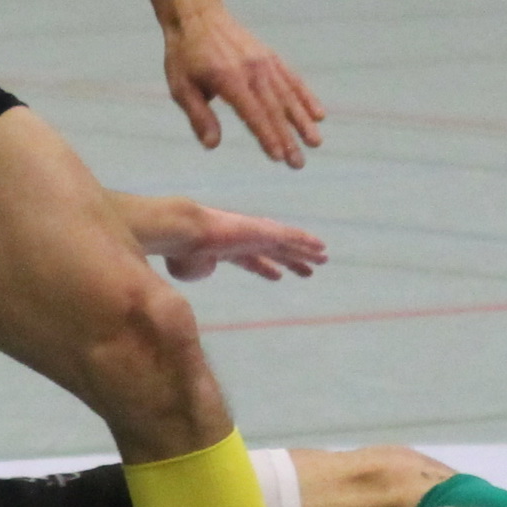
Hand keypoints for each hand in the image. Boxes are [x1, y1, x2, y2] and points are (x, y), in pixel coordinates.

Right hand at [159, 206, 324, 281]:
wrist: (184, 231)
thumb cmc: (182, 251)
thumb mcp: (190, 268)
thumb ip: (198, 270)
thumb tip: (202, 269)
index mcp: (227, 250)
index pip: (251, 259)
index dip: (265, 267)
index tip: (278, 275)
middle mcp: (244, 240)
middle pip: (274, 252)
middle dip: (290, 260)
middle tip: (307, 270)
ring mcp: (255, 234)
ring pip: (287, 244)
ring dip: (305, 252)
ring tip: (324, 258)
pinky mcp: (264, 231)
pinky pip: (291, 236)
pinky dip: (307, 241)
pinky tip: (322, 247)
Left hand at [163, 5, 323, 167]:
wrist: (198, 16)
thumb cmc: (185, 56)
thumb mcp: (181, 87)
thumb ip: (199, 117)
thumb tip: (213, 146)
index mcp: (228, 79)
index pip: (252, 113)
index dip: (266, 136)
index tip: (278, 157)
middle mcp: (252, 70)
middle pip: (274, 109)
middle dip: (288, 138)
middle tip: (298, 164)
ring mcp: (264, 62)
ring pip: (288, 96)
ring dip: (302, 121)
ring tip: (315, 142)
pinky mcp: (271, 57)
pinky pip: (293, 79)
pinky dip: (306, 97)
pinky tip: (319, 115)